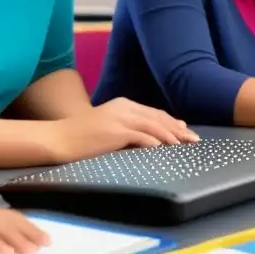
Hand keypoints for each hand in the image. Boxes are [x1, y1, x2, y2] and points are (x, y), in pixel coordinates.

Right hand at [45, 98, 199, 162]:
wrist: (60, 138)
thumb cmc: (82, 137)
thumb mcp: (108, 127)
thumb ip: (129, 129)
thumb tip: (152, 139)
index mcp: (123, 104)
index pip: (154, 113)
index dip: (173, 123)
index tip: (186, 132)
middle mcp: (124, 108)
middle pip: (158, 118)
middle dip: (178, 129)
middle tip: (194, 141)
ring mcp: (119, 118)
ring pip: (153, 126)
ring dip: (171, 136)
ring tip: (184, 146)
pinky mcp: (115, 131)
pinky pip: (140, 136)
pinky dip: (154, 142)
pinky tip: (165, 149)